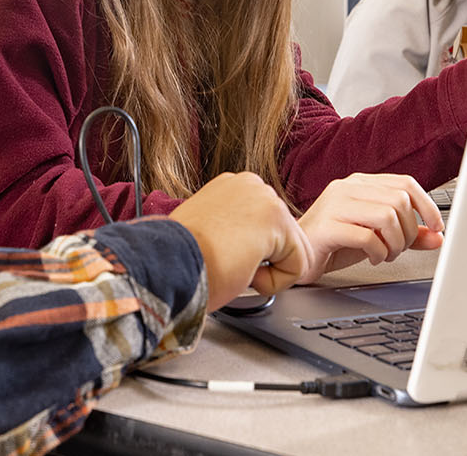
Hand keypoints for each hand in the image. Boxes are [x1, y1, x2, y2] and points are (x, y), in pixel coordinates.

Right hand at [169, 173, 311, 311]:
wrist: (168, 264)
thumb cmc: (179, 259)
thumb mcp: (208, 232)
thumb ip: (232, 229)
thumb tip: (243, 246)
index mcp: (232, 187)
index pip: (264, 227)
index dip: (249, 254)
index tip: (221, 256)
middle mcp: (250, 184)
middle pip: (284, 238)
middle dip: (262, 261)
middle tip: (228, 263)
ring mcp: (266, 199)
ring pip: (293, 253)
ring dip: (267, 272)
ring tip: (233, 266)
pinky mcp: (278, 221)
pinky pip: (298, 267)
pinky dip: (275, 282)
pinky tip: (244, 271)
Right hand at [296, 173, 443, 283]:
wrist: (293, 256)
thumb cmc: (332, 243)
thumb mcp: (376, 236)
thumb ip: (406, 235)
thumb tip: (437, 237)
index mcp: (359, 184)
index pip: (405, 183)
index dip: (427, 205)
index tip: (436, 226)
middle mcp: (347, 188)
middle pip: (399, 200)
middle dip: (409, 231)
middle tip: (399, 248)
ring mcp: (335, 204)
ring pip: (387, 216)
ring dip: (395, 243)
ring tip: (385, 254)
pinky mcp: (326, 226)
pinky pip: (367, 236)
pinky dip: (378, 252)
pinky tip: (372, 258)